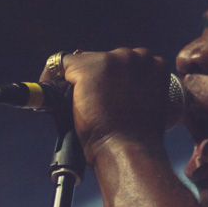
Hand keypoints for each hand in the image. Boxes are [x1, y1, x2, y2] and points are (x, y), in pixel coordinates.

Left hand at [40, 48, 171, 162]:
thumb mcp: (148, 105)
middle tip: (90, 101)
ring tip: (73, 101)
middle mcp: (134, 56)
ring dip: (79, 79)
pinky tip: (52, 93)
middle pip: (106, 59)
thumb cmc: (139, 139)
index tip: (107, 93)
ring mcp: (110, 60)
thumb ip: (136, 88)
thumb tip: (109, 86)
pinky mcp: (87, 67)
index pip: (127, 61)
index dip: (114, 77)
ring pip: (85, 61)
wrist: (128, 150)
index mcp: (155, 64)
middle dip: (98, 77)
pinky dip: (52, 78)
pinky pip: (60, 64)